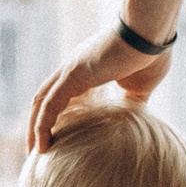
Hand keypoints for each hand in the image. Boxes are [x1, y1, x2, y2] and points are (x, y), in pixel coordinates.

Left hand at [28, 24, 171, 151]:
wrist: (151, 33)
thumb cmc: (150, 53)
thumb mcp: (139, 86)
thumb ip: (132, 101)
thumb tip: (132, 120)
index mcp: (86, 71)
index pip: (61, 95)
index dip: (55, 117)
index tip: (56, 140)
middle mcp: (73, 68)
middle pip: (44, 98)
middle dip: (38, 124)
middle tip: (39, 151)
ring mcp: (71, 69)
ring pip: (41, 102)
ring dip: (34, 128)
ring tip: (35, 153)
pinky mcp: (73, 73)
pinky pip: (50, 104)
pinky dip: (43, 125)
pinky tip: (42, 146)